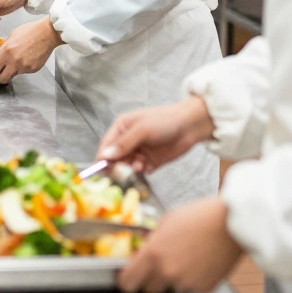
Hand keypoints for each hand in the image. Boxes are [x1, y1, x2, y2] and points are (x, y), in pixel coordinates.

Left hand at [0, 18, 62, 83]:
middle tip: (2, 71)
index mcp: (7, 51)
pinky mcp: (33, 70)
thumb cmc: (30, 31)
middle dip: (0, 76)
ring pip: (13, 75)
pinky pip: (24, 72)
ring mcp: (24, 67)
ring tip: (19, 60)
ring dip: (13, 71)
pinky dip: (24, 67)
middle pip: (2, 79)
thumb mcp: (11, 36)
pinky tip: (28, 58)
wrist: (47, 33)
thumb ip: (2, 48)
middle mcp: (14, 61)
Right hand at [97, 97, 215, 173]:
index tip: (100, 170)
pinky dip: (139, 172)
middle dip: (117, 166)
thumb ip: (124, 143)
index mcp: (122, 127)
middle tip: (122, 171)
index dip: (103, 157)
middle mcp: (127, 140)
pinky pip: (139, 171)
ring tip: (138, 166)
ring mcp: (138, 152)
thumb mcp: (142, 130)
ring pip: (126, 166)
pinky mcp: (149, 162)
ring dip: (129, 169)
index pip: (106, 145)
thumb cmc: (165, 121)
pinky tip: (145, 167)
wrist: (190, 126)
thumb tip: (105, 155)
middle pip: (114, 158)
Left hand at [117, 198, 242, 292]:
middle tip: (159, 266)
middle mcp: (167, 271)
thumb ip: (150, 241)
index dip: (126, 280)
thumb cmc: (199, 216)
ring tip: (186, 257)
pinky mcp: (204, 287)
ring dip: (173, 278)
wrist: (230, 223)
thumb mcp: (166, 222)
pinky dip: (192, 279)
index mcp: (153, 254)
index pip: (127, 282)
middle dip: (150, 280)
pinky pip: (191, 287)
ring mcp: (186, 282)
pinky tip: (199, 261)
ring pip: (171, 288)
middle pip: (148, 290)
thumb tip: (140, 252)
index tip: (128, 276)